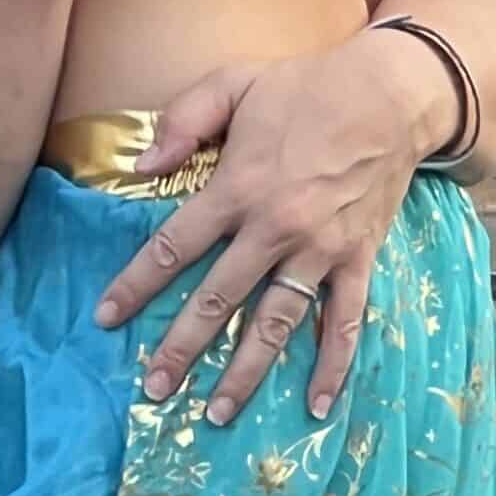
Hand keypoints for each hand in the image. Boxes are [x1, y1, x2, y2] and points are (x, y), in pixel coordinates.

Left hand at [92, 28, 453, 422]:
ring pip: (275, 324)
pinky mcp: (358, 259)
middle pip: (218, 299)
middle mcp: (275, 228)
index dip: (137, 283)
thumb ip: (184, 120)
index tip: (106, 317)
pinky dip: (333, 365)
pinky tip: (318, 405)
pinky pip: (346, 322)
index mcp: (238, 187)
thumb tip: (142, 166)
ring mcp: (320, 250)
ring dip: (246, 372)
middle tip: (154, 388)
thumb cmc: (304, 86)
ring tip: (217, 413)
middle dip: (181, 346)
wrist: (388, 94)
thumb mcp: (234, 83)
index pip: (175, 245)